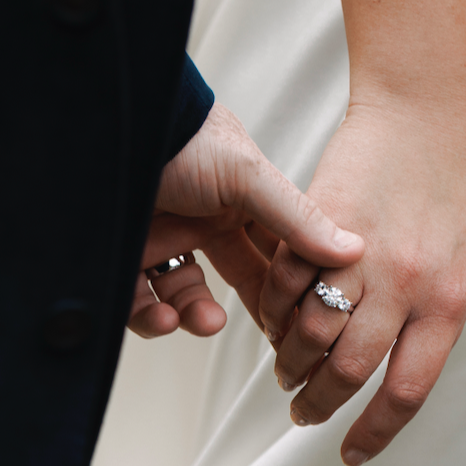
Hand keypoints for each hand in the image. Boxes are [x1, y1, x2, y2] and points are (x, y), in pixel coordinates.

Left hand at [128, 103, 364, 338]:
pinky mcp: (125, 257)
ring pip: (186, 297)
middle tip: (263, 336)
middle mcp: (204, 221)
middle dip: (249, 311)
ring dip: (194, 316)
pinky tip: (163, 317)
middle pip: (236, 281)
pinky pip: (141, 303)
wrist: (110, 128)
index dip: (291, 289)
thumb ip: (299, 218)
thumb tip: (355, 251)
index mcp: (240, 201)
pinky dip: (152, 317)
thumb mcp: (248, 176)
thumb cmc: (182, 138)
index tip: (302, 323)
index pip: (276, 254)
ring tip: (198, 321)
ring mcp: (165, 240)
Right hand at [259, 96, 465, 464]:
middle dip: (320, 405)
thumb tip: (406, 367)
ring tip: (287, 374)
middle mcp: (406, 285)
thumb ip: (438, 316)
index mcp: (448, 302)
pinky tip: (277, 325)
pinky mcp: (321, 224)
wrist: (427, 113)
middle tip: (304, 416)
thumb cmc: (455, 188)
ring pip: (310, 334)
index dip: (374, 433)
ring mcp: (360, 254)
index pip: (407, 392)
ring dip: (291, 365)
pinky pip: (286, 287)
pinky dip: (275, 315)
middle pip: (348, 372)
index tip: (351, 453)